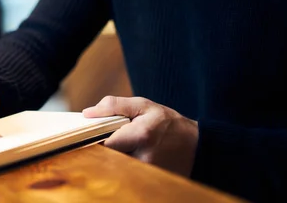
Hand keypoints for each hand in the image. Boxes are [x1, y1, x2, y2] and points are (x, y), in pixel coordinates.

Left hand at [83, 96, 198, 176]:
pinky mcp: (149, 182)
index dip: (94, 139)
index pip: (105, 144)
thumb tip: (87, 113)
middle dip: (103, 149)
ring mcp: (147, 173)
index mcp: (141, 135)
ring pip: (116, 167)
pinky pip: (126, 174)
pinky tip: (127, 157)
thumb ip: (114, 106)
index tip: (89, 134)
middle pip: (108, 158)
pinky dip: (122, 165)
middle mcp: (144, 157)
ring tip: (121, 147)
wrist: (198, 147)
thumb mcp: (144, 105)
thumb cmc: (169, 123)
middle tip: (102, 140)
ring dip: (113, 158)